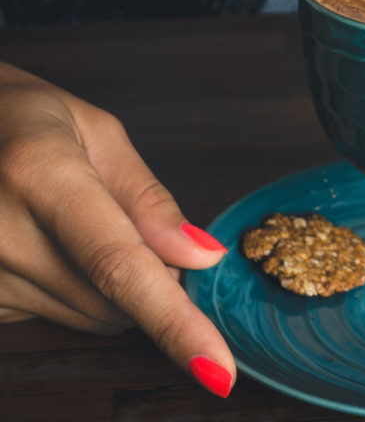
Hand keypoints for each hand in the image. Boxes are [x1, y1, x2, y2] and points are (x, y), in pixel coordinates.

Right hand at [0, 63, 234, 397]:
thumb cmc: (25, 119)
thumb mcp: (96, 132)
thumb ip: (148, 199)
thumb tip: (202, 257)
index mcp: (38, 173)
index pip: (120, 266)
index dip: (175, 322)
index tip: (216, 368)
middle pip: (115, 301)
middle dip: (154, 277)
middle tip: (134, 224)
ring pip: (93, 317)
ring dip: (114, 286)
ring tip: (79, 222)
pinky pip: (58, 317)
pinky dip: (78, 290)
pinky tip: (50, 244)